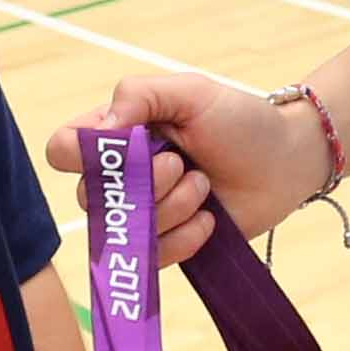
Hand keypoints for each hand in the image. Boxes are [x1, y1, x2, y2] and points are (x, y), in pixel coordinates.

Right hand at [45, 71, 315, 259]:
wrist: (287, 163)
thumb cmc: (240, 120)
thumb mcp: (191, 92)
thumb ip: (140, 95)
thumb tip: (101, 129)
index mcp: (117, 134)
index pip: (63, 148)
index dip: (82, 154)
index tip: (125, 147)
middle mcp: (121, 177)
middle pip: (90, 197)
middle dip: (143, 183)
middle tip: (181, 164)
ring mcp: (143, 215)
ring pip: (125, 231)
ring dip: (171, 207)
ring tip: (204, 185)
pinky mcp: (167, 246)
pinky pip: (153, 258)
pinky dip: (184, 238)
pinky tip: (209, 218)